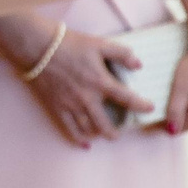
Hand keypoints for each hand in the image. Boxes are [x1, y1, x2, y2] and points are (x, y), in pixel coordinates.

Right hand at [24, 26, 152, 145]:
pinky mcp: (57, 106)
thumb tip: (139, 65)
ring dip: (98, 133)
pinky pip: (69, 128)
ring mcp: (71, 105)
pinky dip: (78, 138)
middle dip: (115, 132)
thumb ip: (121, 53)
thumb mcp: (98, 43)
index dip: (141, 105)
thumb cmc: (68, 44)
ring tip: (102, 134)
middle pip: (106, 124)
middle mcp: (87, 98)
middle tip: (119, 133)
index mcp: (100, 82)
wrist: (38, 47)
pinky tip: (85, 143)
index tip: (150, 109)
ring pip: (88, 128)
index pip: (127, 99)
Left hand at [161, 36, 187, 133]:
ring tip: (172, 99)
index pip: (175, 129)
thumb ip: (175, 110)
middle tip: (157, 106)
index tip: (146, 119)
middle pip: (185, 125)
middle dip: (172, 119)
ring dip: (183, 113)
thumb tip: (172, 131)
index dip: (159, 125)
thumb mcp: (181, 88)